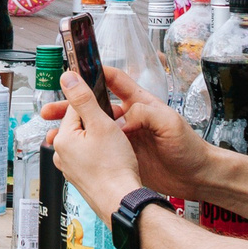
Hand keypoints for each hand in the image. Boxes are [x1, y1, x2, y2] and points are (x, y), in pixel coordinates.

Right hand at [43, 66, 212, 202]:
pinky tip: (69, 153)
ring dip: (72, 130)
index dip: (96, 73)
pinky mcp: (124, 156)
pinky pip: (99, 149)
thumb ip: (145, 113)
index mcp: (141, 104)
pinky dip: (82, 150)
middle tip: (50, 110)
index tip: (76, 72)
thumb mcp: (170, 122)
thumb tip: (121, 119)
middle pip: (95, 107)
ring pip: (92, 130)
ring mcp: (125, 138)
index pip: (115, 81)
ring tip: (52, 135)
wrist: (196, 176)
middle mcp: (130, 119)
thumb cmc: (189, 147)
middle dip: (71, 106)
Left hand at [50, 70, 162, 220]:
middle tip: (115, 130)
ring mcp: (71, 169)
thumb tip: (67, 78)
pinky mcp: (82, 179)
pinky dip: (100, 156)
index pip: (75, 109)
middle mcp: (61, 155)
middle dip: (97, 124)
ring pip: (86, 143)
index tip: (108, 109)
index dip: (95, 106)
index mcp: (63, 139)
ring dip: (100, 140)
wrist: (121, 201)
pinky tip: (114, 160)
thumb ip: (83, 98)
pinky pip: (89, 159)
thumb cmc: (114, 168)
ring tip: (116, 146)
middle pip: (80, 126)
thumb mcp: (101, 124)